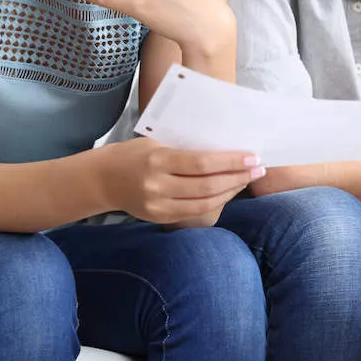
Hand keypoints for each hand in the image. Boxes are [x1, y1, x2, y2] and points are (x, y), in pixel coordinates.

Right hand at [104, 139, 263, 225]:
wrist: (103, 179)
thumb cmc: (135, 154)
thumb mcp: (158, 143)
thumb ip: (187, 150)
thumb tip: (226, 151)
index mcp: (158, 160)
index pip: (202, 163)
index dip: (231, 162)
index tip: (253, 157)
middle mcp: (158, 185)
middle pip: (208, 185)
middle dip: (237, 178)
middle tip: (257, 169)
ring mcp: (158, 205)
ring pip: (205, 202)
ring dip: (231, 191)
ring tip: (246, 180)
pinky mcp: (160, 218)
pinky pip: (195, 212)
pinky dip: (216, 202)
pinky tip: (228, 192)